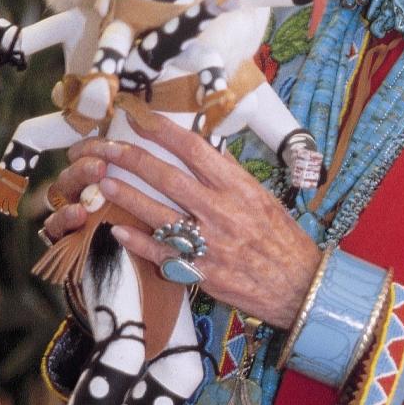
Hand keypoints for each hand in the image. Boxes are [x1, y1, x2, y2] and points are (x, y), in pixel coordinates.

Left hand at [58, 111, 320, 329]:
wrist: (300, 286)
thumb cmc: (283, 240)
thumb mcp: (264, 199)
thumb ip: (232, 176)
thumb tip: (206, 151)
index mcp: (239, 188)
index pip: (195, 150)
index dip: (164, 131)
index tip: (140, 118)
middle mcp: (222, 212)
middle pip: (168, 177)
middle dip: (132, 158)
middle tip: (106, 147)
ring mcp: (209, 244)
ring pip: (158, 214)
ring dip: (127, 196)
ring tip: (104, 182)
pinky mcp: (201, 273)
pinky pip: (162, 254)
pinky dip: (138, 242)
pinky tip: (118, 230)